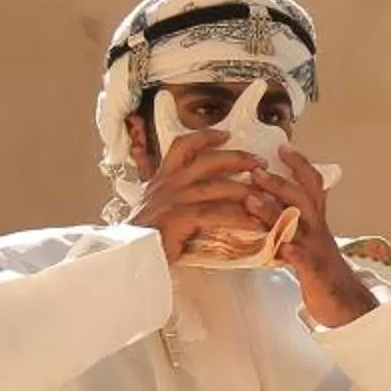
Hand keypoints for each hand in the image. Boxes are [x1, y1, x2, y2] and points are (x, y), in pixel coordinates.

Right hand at [129, 128, 274, 264]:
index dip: (205, 137)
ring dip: (244, 190)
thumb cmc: (144, 236)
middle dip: (237, 158)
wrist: (126, 255)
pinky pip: (215, 214)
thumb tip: (201, 199)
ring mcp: (173, 200)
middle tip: (259, 162)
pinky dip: (238, 217)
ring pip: (216, 187)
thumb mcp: (155, 207)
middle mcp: (168, 184)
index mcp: (162, 178)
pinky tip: (253, 223)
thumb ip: (174, 198)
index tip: (226, 134)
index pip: (182, 147)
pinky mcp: (179, 219)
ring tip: (264, 196)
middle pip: (207, 161)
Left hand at [264, 144, 371, 326]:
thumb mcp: (307, 236)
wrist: (342, 300)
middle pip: (302, 198)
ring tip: (252, 201)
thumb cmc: (319, 268)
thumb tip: (264, 201)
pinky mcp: (312, 270)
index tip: (282, 148)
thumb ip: (290, 218)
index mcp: (315, 218)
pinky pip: (302, 259)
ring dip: (273, 211)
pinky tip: (281, 247)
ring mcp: (315, 248)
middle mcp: (316, 228)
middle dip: (278, 183)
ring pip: (297, 224)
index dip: (299, 164)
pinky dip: (292, 252)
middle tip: (255, 172)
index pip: (311, 183)